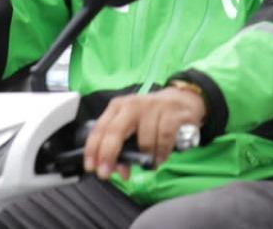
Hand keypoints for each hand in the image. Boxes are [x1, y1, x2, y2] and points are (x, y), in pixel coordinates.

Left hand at [82, 87, 204, 180]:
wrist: (181, 100)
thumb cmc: (152, 117)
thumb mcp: (133, 128)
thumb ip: (123, 149)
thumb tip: (120, 170)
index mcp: (118, 107)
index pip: (101, 128)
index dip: (93, 149)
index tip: (91, 166)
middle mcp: (133, 104)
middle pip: (115, 131)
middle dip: (108, 155)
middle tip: (106, 173)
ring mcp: (153, 107)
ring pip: (143, 141)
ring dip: (146, 157)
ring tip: (150, 161)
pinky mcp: (173, 113)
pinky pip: (163, 139)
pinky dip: (161, 152)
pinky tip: (161, 156)